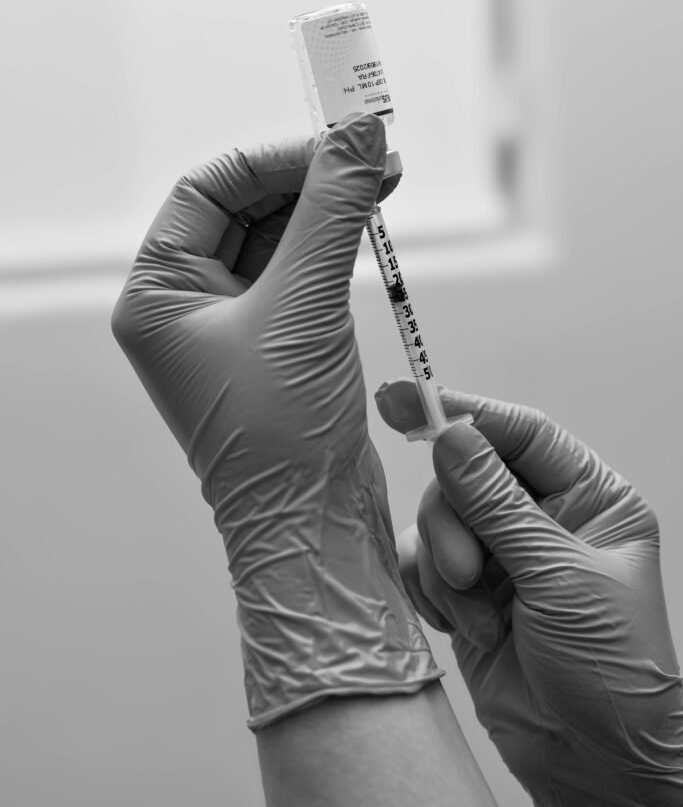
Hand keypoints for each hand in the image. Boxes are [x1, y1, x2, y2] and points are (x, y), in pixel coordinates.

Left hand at [111, 116, 441, 729]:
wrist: (313, 526)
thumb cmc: (282, 433)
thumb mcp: (306, 305)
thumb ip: (333, 210)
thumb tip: (360, 132)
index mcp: (158, 294)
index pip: (209, 189)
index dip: (275, 158)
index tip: (338, 139)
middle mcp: (187, 305)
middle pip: (246, 208)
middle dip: (310, 179)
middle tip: (374, 153)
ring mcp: (233, 326)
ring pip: (280, 238)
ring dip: (330, 208)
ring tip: (385, 178)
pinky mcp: (278, 344)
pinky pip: (303, 273)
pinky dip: (337, 245)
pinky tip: (370, 222)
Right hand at [375, 379, 682, 805]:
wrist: (594, 765)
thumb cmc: (611, 673)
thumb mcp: (560, 578)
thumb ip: (498, 504)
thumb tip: (453, 436)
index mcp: (588, 498)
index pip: (520, 433)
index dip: (466, 411)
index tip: (407, 400)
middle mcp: (543, 519)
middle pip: (468, 473)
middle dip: (456, 518)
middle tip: (469, 567)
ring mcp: (502, 555)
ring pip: (439, 518)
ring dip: (446, 564)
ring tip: (479, 610)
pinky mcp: (468, 592)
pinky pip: (422, 561)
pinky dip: (430, 589)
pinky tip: (462, 622)